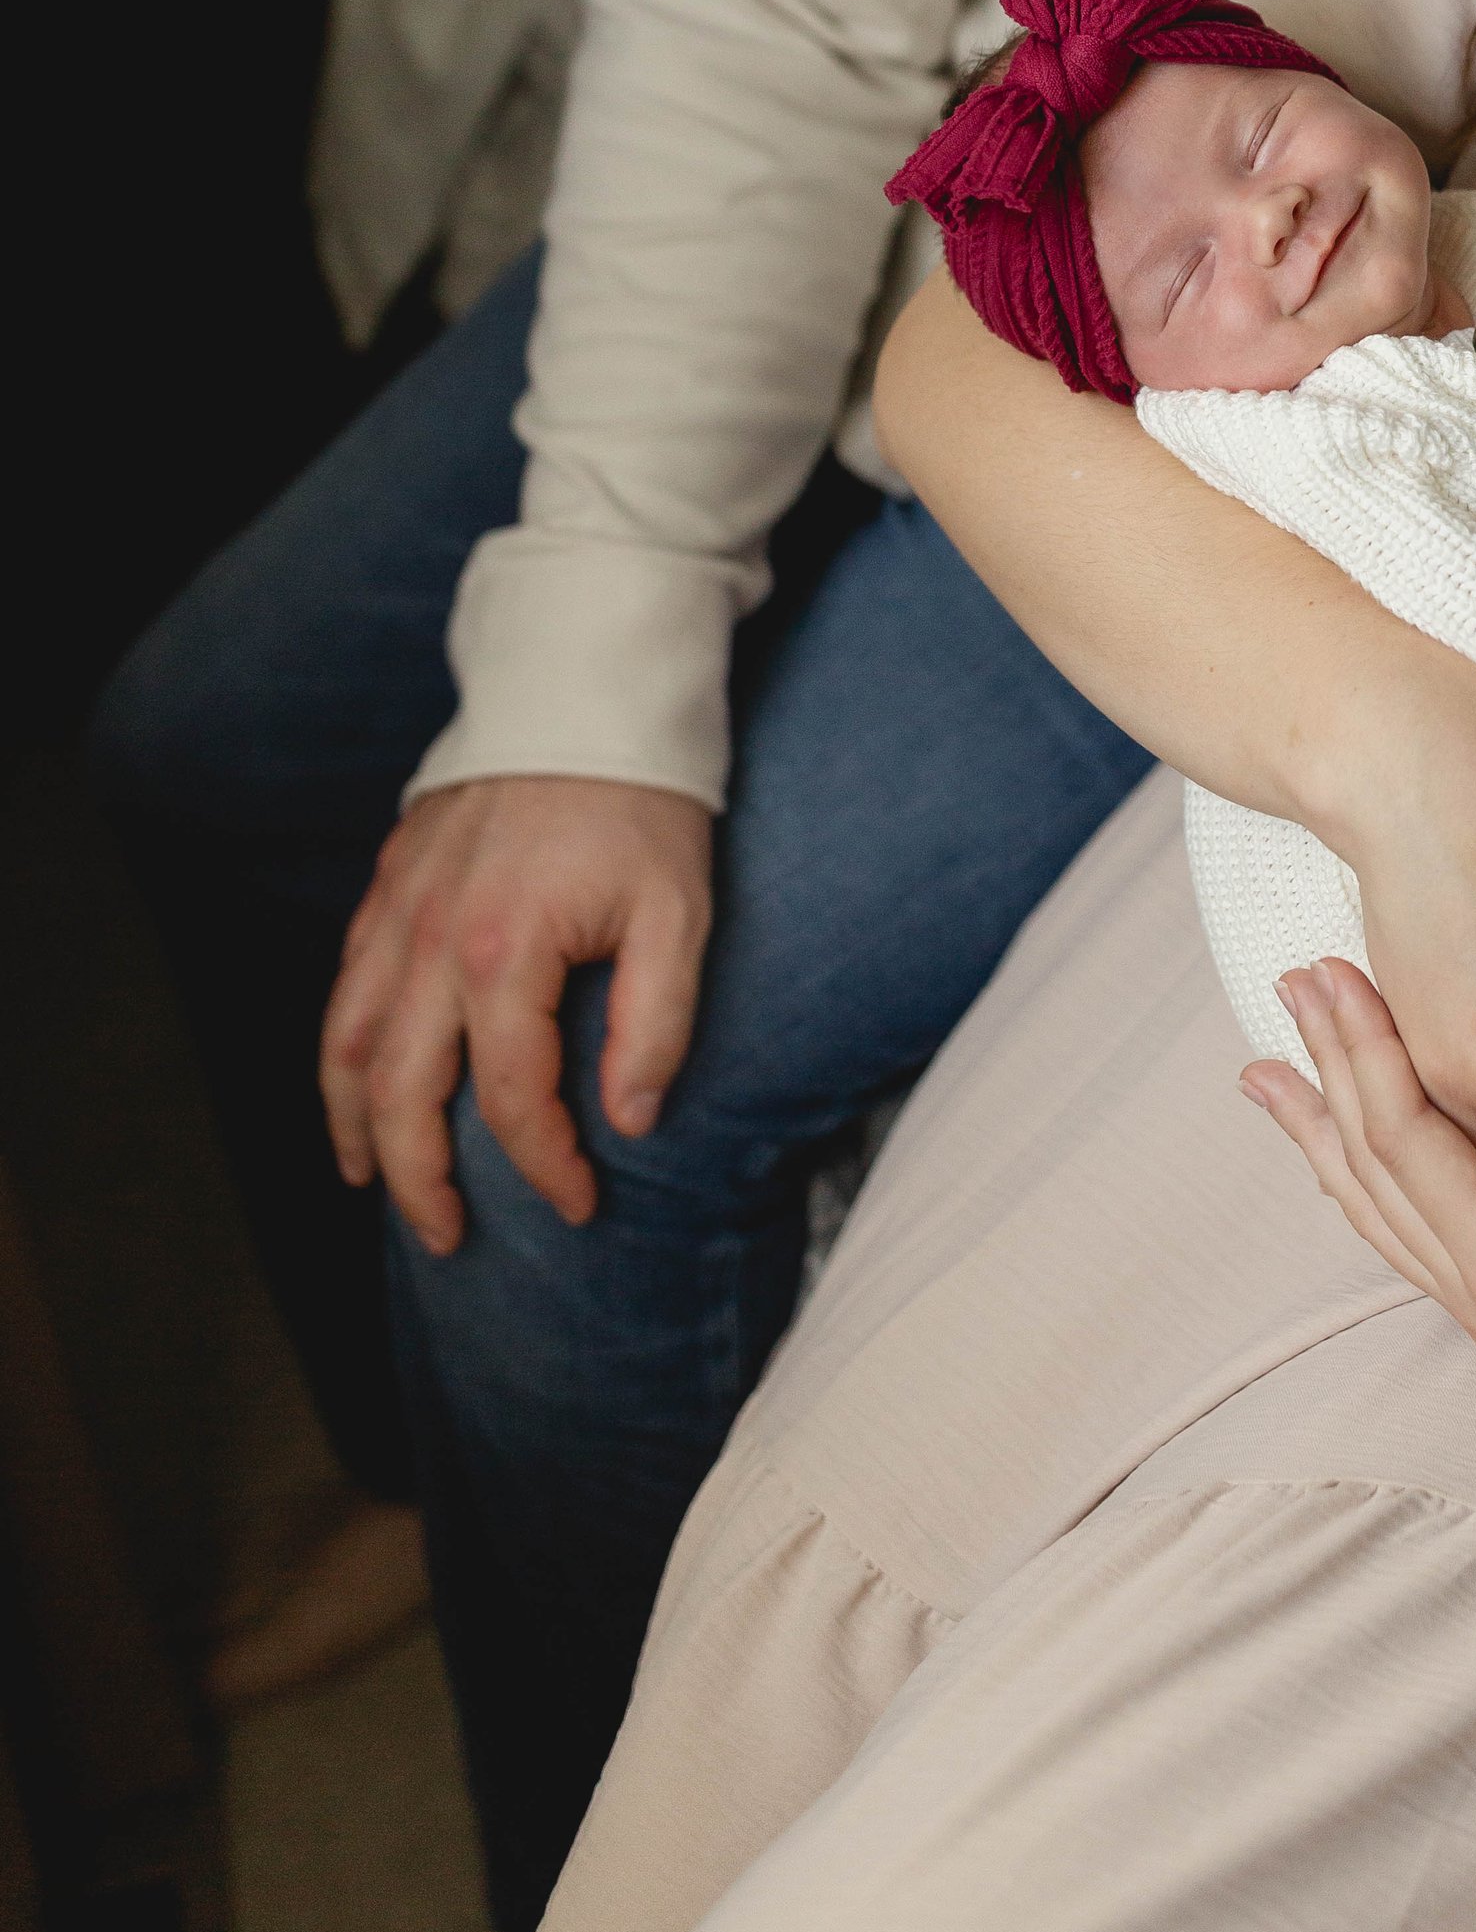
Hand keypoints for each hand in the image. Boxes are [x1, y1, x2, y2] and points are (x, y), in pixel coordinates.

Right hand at [319, 776, 713, 1254]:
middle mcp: (432, 940)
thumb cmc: (644, 804)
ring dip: (356, 1127)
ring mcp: (398, 910)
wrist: (587, 693)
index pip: (510, 1099)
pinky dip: (341, 1051)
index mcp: (506, 953)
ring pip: (349, 1046)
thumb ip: (655, 1022)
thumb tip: (630, 1119)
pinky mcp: (389, 883)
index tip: (579, 1205)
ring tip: (374, 1184)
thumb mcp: (678, 913)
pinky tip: (357, 1083)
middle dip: (420, 1182)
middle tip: (447, 1238)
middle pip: (401, 1094)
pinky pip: (344, 987)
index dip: (544, 1166)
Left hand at [1247, 959, 1475, 1512]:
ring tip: (1269, 1071)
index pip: (1405, 1140)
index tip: (1336, 969)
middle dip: (1326, 1072)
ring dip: (1323, 1129)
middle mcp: (1472, 1290)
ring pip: (1373, 1204)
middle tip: (1289, 984)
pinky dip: (1361, 1176)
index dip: (1367, 1051)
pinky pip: (1401, 1227)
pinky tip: (1348, 1153)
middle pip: (1367, 1166)